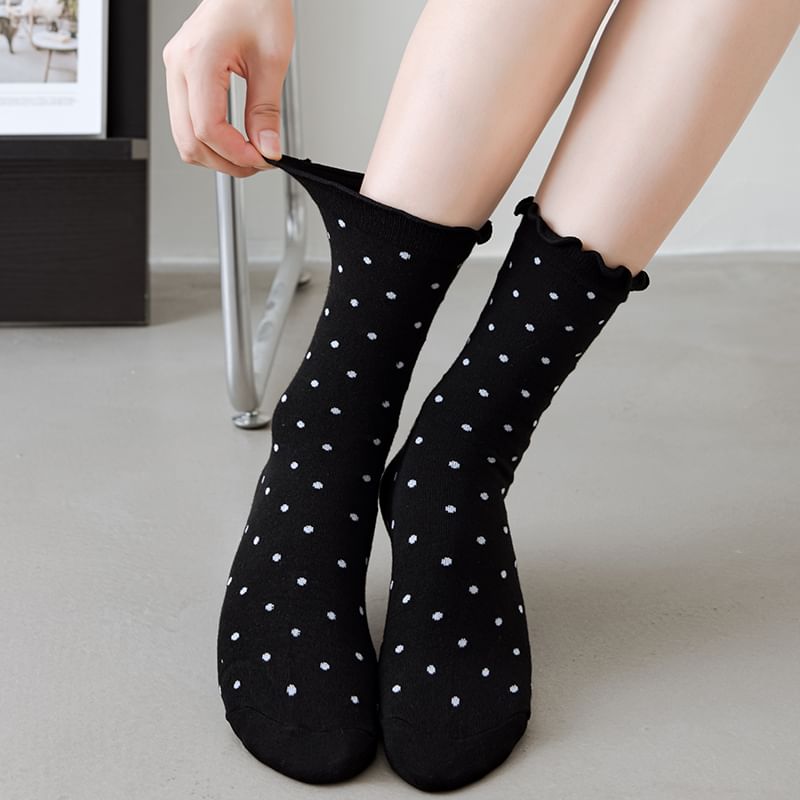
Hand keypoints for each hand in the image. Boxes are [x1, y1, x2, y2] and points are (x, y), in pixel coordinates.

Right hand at [162, 0, 293, 176]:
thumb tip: (267, 148)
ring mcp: (176, 71)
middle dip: (226, 162)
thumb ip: (266, 110)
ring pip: (184, 137)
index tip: (263, 160)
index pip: (207, 129)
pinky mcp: (183, 76)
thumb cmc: (256, 2)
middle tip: (258, 163)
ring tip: (249, 154)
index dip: (236, 153)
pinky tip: (235, 140)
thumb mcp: (271, 60)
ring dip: (217, 155)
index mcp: (198, 59)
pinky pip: (187, 122)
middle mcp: (179, 67)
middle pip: (189, 141)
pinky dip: (211, 139)